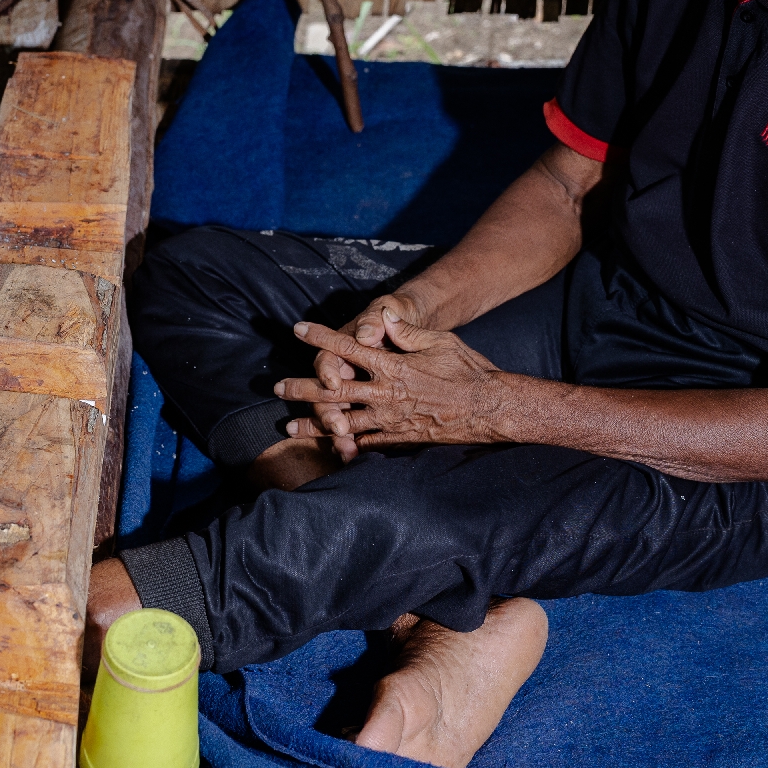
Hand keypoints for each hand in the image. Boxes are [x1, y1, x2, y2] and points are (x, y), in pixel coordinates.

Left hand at [277, 311, 506, 460]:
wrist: (490, 408)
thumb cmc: (468, 369)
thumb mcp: (439, 341)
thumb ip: (406, 332)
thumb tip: (383, 318)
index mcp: (393, 365)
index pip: (348, 347)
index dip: (321, 337)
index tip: (298, 329)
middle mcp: (386, 393)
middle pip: (334, 391)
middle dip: (302, 388)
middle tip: (276, 388)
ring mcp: (391, 419)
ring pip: (342, 423)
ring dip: (313, 425)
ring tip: (288, 428)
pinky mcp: (400, 438)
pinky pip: (367, 443)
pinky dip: (346, 446)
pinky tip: (329, 448)